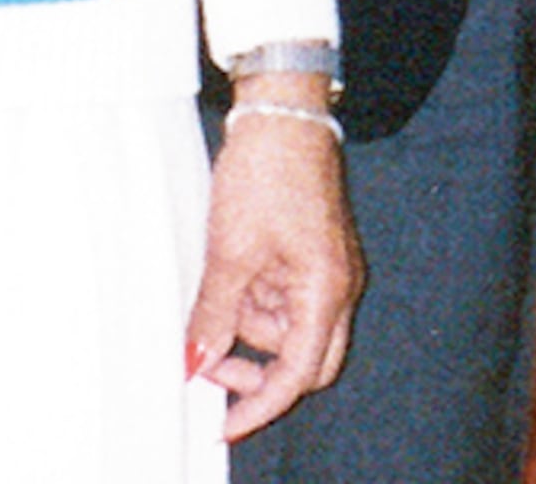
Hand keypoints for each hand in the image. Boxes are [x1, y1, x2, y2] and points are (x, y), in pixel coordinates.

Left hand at [185, 84, 360, 439]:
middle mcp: (339, 287)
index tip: (226, 423)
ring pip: (292, 328)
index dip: (260, 404)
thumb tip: (197, 361)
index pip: (298, 374)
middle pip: (305, 361)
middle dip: (258, 370)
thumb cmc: (267, 172)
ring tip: (215, 294)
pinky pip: (289, 297)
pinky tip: (231, 278)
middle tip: (210, 364)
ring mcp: (331, 269)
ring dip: (253, 328)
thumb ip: (215, 313)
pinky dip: (258, 299)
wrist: (282, 112)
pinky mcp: (316, 252)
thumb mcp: (230, 251)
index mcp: (326, 292)